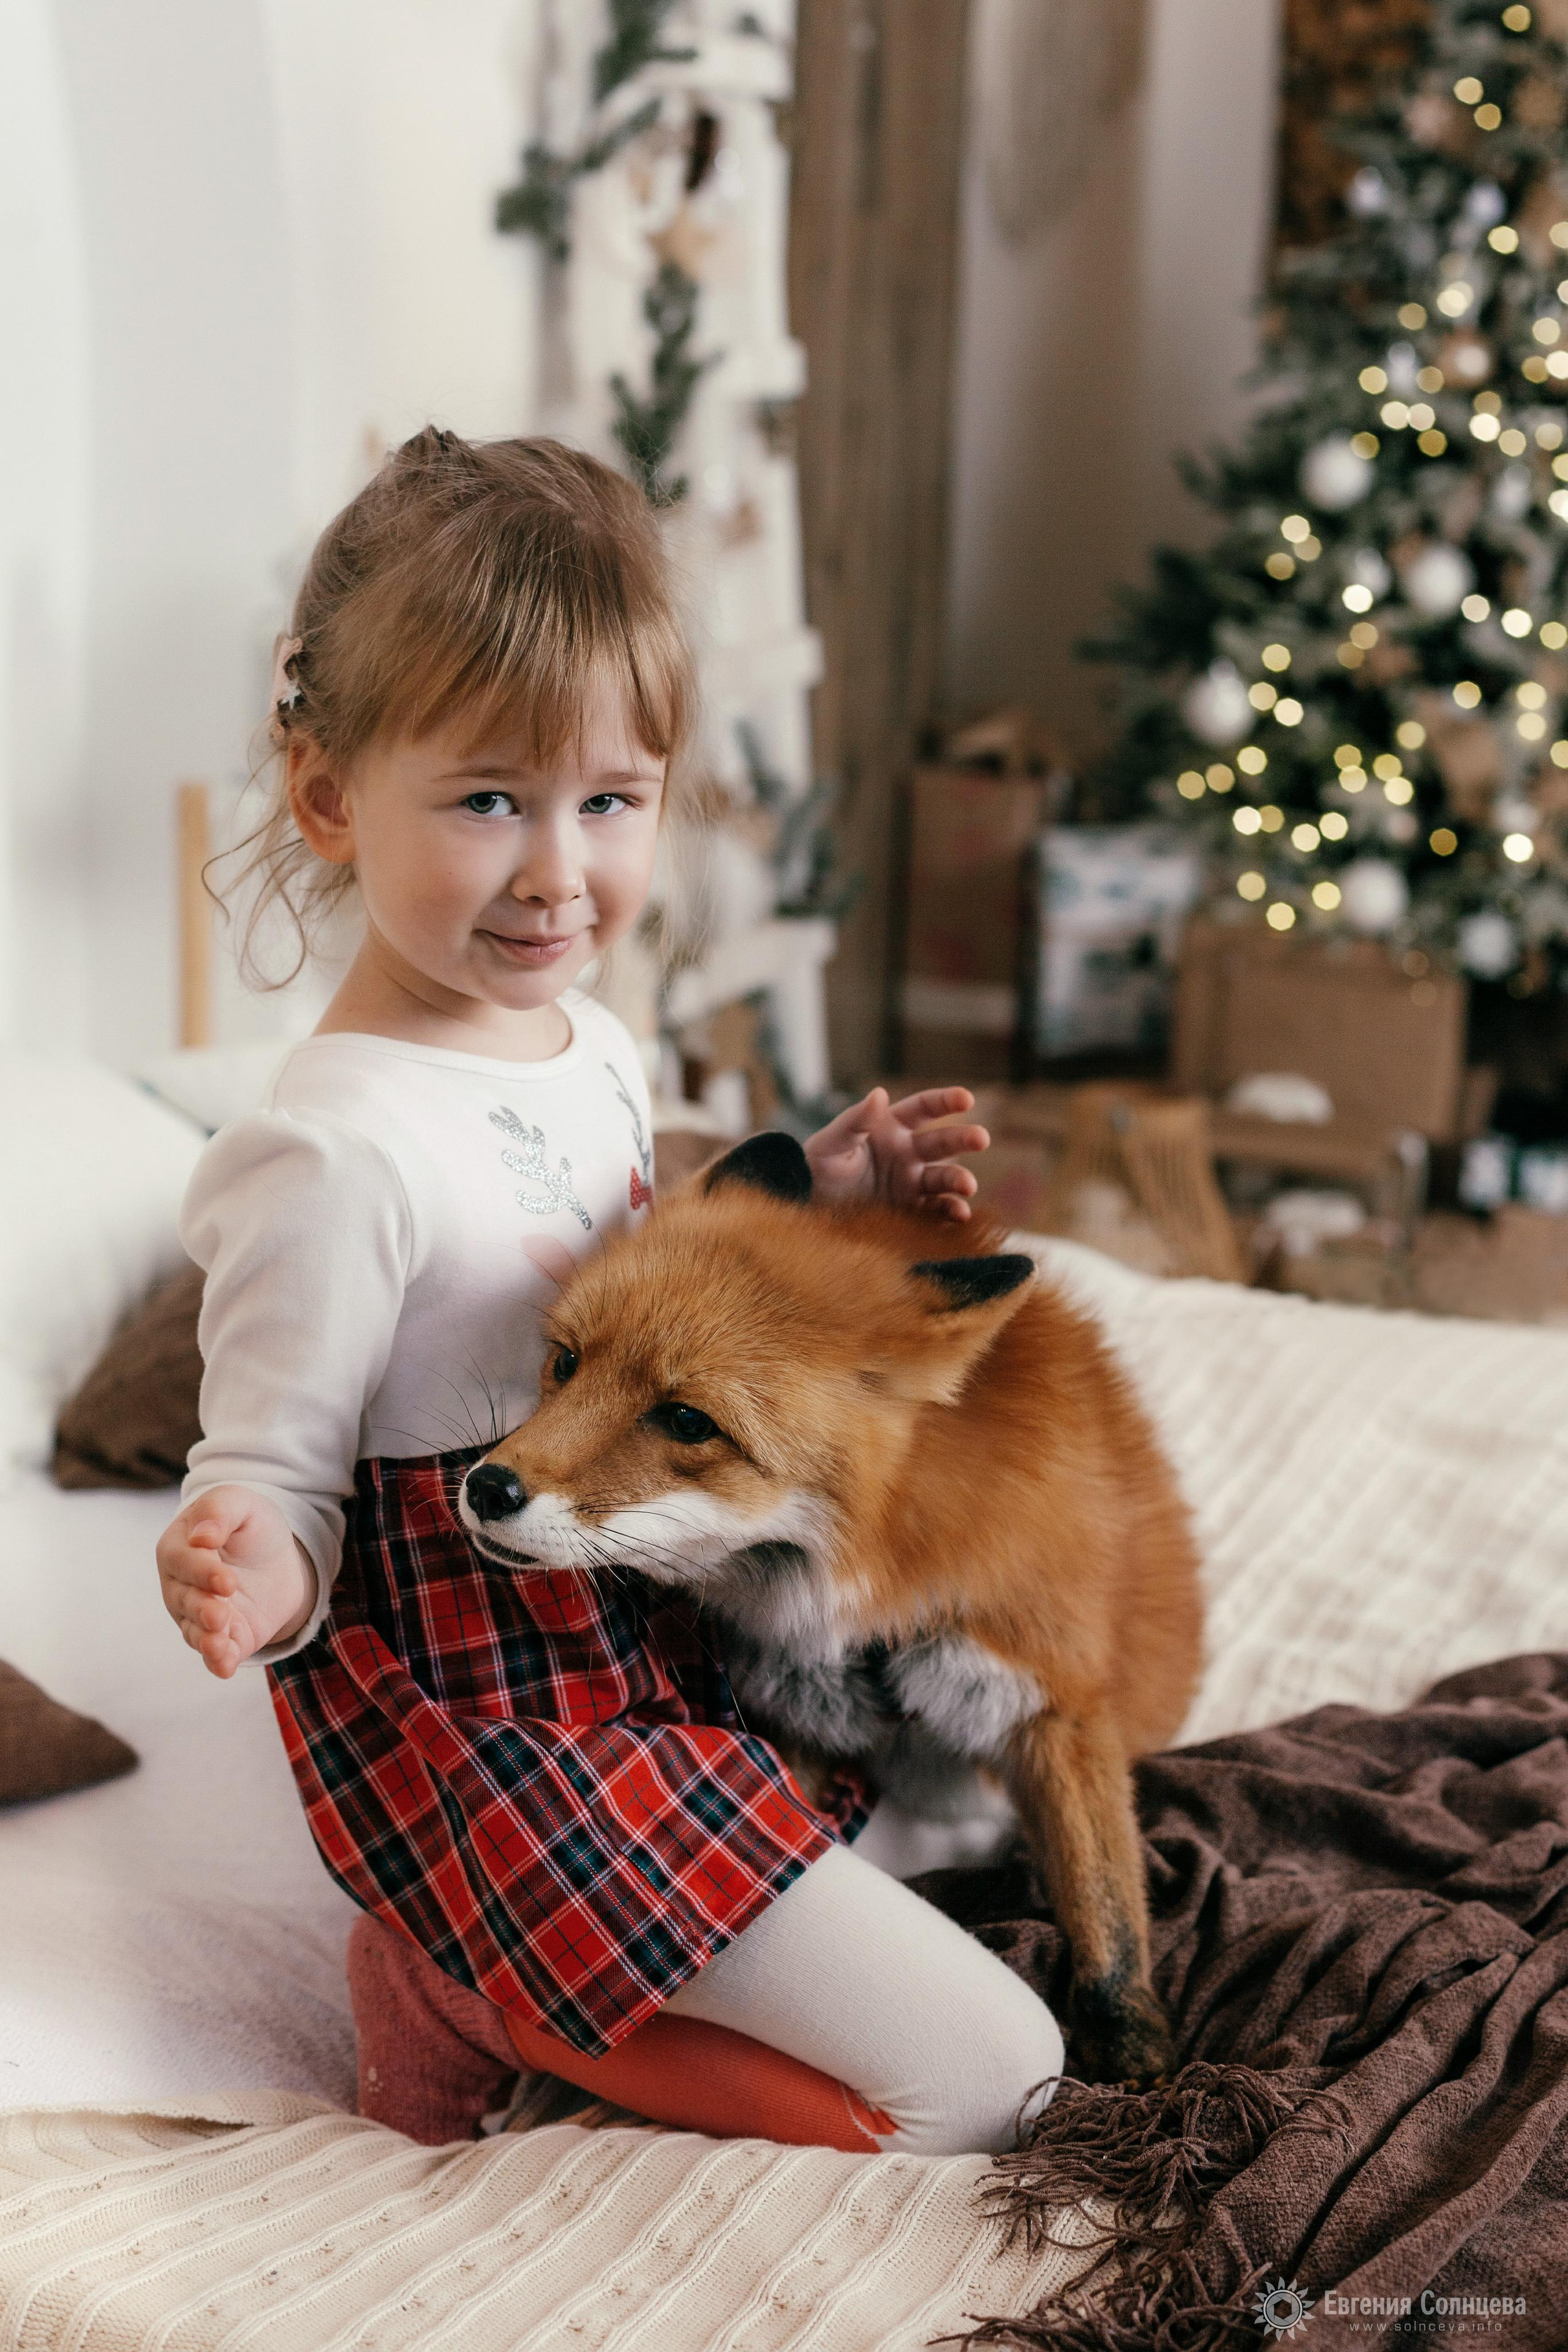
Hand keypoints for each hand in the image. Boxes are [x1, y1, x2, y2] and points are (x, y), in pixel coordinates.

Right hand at [156, 1486, 316, 1677]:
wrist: (279, 1558)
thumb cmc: (249, 1525)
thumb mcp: (241, 1503)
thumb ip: (219, 1510)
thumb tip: (201, 1536)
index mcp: (177, 1549)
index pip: (182, 1562)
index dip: (202, 1572)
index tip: (226, 1580)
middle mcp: (180, 1587)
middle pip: (185, 1600)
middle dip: (202, 1609)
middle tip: (220, 1614)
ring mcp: (197, 1616)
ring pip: (195, 1631)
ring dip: (206, 1640)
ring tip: (219, 1643)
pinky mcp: (223, 1638)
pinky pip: (213, 1655)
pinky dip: (217, 1662)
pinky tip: (225, 1667)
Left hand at [803, 1087, 989, 1221]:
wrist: (806, 1206)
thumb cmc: (816, 1166)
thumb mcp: (832, 1142)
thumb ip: (856, 1120)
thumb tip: (879, 1093)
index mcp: (891, 1127)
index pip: (924, 1108)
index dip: (946, 1101)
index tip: (967, 1098)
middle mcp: (907, 1153)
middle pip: (943, 1142)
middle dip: (963, 1139)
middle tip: (981, 1139)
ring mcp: (910, 1183)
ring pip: (943, 1178)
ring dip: (959, 1180)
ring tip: (968, 1186)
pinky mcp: (909, 1211)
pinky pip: (936, 1210)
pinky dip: (950, 1212)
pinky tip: (959, 1215)